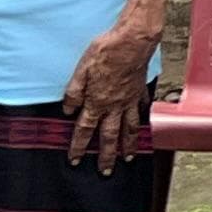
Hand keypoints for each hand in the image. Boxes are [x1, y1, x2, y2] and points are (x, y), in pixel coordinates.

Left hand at [60, 20, 161, 170]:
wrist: (133, 40)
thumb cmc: (107, 51)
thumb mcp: (81, 70)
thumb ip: (74, 92)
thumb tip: (68, 109)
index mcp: (97, 101)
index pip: (86, 129)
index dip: (79, 146)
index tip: (75, 159)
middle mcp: (115, 105)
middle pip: (110, 135)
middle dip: (106, 155)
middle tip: (106, 171)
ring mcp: (130, 99)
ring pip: (129, 128)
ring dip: (127, 145)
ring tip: (127, 158)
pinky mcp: (140, 89)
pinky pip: (141, 109)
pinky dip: (142, 120)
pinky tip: (142, 126)